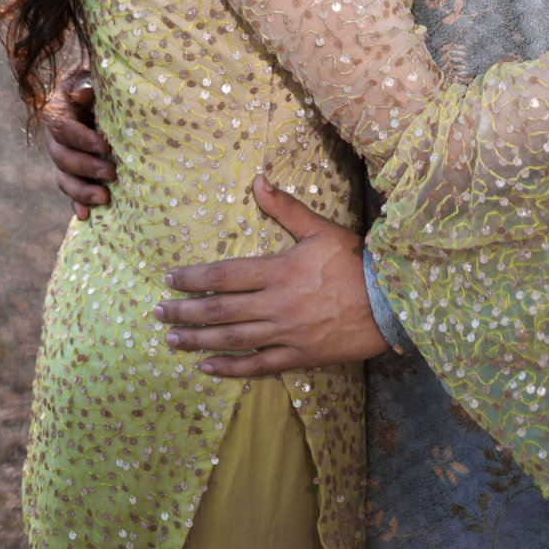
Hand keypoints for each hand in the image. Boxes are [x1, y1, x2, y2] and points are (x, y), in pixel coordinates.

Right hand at [43, 70, 113, 220]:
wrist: (96, 92)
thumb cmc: (97, 81)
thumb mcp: (92, 76)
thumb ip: (86, 84)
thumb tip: (82, 95)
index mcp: (57, 112)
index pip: (64, 129)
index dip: (82, 139)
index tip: (104, 145)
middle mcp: (55, 138)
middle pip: (63, 158)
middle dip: (87, 167)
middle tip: (112, 172)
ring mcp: (63, 158)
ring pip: (64, 178)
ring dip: (83, 191)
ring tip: (105, 197)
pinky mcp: (73, 173)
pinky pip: (71, 191)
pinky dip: (77, 203)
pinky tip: (86, 215)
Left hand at [155, 175, 388, 375]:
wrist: (391, 301)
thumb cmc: (356, 261)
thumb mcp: (320, 228)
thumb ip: (285, 208)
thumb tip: (258, 180)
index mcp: (278, 270)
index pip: (224, 275)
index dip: (193, 278)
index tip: (170, 280)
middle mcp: (276, 304)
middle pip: (220, 310)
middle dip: (185, 311)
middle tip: (158, 312)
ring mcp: (286, 334)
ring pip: (233, 339)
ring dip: (198, 340)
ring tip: (171, 339)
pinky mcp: (300, 356)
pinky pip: (258, 366)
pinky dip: (230, 368)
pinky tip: (207, 367)